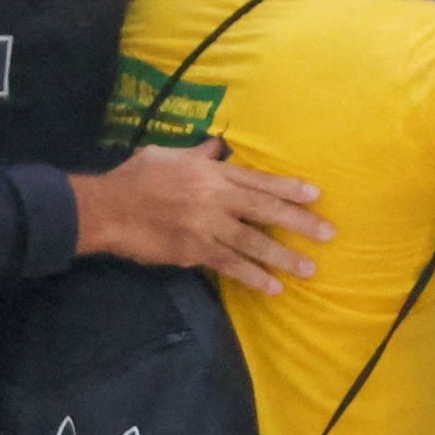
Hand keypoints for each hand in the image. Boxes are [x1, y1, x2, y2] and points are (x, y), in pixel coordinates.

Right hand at [72, 142, 326, 292]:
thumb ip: (199, 154)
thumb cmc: (136, 178)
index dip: (288, 188)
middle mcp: (214, 198)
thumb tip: (220, 146)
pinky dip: (252, 277)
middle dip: (299, 222)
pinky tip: (273, 287)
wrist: (107, 209)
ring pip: (252, 243)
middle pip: (264, 210)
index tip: (316, 195)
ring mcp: (205, 227)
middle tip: (328, 234)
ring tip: (309, 269)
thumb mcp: (169, 155)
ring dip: (283, 257)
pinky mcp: (194, 252)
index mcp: (210, 172)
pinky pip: (229, 266)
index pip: (258, 180)